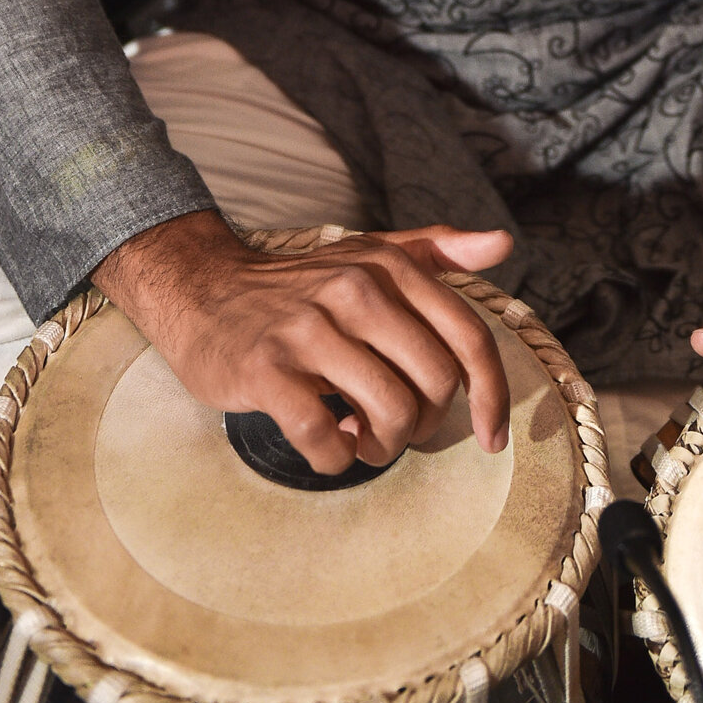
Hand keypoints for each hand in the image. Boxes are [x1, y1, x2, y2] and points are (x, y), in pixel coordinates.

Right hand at [90, 210, 512, 473]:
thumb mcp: (368, 255)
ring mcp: (308, 330)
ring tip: (361, 438)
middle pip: (436, 385)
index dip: (492, 397)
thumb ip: (436, 251)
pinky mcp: (266, 370)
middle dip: (426, 424)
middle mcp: (355, 290)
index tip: (491, 436)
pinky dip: (336, 458)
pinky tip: (327, 444)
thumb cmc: (299, 287)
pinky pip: (325, 436)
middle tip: (398, 429)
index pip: (469, 339)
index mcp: (390, 268)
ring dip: (385, 446)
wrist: (199, 288)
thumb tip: (502, 244)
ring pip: (390, 414)